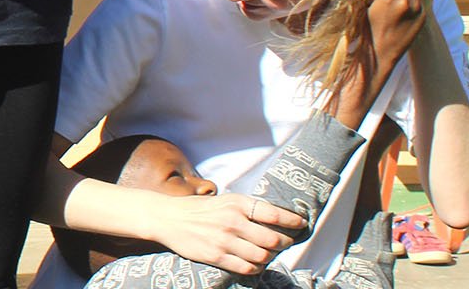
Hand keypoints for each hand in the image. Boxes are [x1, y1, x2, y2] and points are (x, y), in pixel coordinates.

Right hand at [147, 191, 302, 274]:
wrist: (168, 218)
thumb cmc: (199, 209)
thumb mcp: (224, 200)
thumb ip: (247, 208)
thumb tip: (275, 219)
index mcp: (237, 204)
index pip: (275, 215)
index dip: (293, 222)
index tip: (301, 225)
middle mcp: (232, 221)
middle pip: (273, 239)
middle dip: (284, 243)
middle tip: (285, 242)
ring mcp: (224, 240)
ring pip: (262, 256)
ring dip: (270, 257)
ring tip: (269, 253)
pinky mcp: (215, 256)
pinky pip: (246, 268)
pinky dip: (255, 268)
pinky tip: (255, 264)